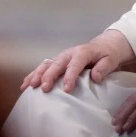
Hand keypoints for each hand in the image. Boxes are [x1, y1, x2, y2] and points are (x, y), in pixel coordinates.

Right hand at [21, 30, 135, 92]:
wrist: (103, 47)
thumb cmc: (107, 55)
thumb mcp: (111, 60)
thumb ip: (104, 67)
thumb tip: (95, 77)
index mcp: (83, 52)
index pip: (75, 64)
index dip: (70, 76)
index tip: (66, 89)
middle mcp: (69, 54)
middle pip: (57, 64)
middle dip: (49, 76)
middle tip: (44, 88)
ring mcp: (61, 57)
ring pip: (46, 64)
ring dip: (37, 75)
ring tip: (29, 86)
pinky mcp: (56, 62)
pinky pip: (43, 67)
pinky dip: (33, 75)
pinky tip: (25, 85)